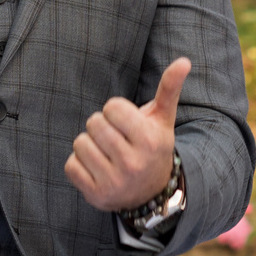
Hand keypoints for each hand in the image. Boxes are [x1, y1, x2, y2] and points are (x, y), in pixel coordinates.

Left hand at [64, 57, 189, 211]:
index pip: (112, 107)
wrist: (151, 193)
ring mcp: (114, 182)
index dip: (115, 111)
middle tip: (116, 139)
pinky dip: (79, 164)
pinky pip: (70, 165)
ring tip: (106, 153)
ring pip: (80, 143)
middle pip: (94, 123)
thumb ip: (170, 88)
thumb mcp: (163, 119)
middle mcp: (133, 163)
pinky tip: (96, 169)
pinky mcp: (96, 195)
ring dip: (89, 144)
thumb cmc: (153, 145)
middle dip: (102, 126)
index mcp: (150, 140)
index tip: (126, 124)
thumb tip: (184, 60)